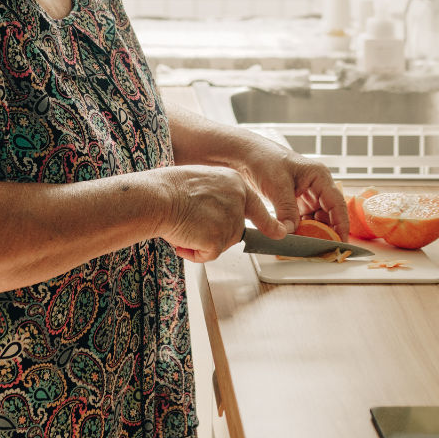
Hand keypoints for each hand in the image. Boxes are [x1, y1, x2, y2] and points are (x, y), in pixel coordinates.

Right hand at [160, 165, 287, 262]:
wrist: (158, 197)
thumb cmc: (169, 189)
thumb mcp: (202, 181)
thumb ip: (218, 196)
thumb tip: (217, 214)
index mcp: (234, 183)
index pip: (257, 207)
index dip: (267, 223)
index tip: (280, 233)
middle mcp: (238, 200)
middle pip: (234, 230)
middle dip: (213, 233)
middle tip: (191, 223)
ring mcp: (231, 221)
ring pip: (220, 244)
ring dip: (200, 242)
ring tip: (183, 226)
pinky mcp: (219, 240)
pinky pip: (207, 255)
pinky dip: (193, 253)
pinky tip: (182, 238)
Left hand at [235, 136, 348, 241]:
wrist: (247, 154)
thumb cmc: (264, 158)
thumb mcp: (277, 184)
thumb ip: (286, 209)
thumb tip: (291, 231)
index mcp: (319, 176)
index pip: (337, 203)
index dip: (341, 224)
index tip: (340, 242)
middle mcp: (317, 185)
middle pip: (329, 213)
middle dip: (326, 231)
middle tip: (321, 248)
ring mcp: (306, 193)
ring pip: (317, 218)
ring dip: (312, 231)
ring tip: (307, 244)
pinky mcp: (296, 200)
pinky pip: (304, 218)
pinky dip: (301, 228)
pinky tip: (297, 237)